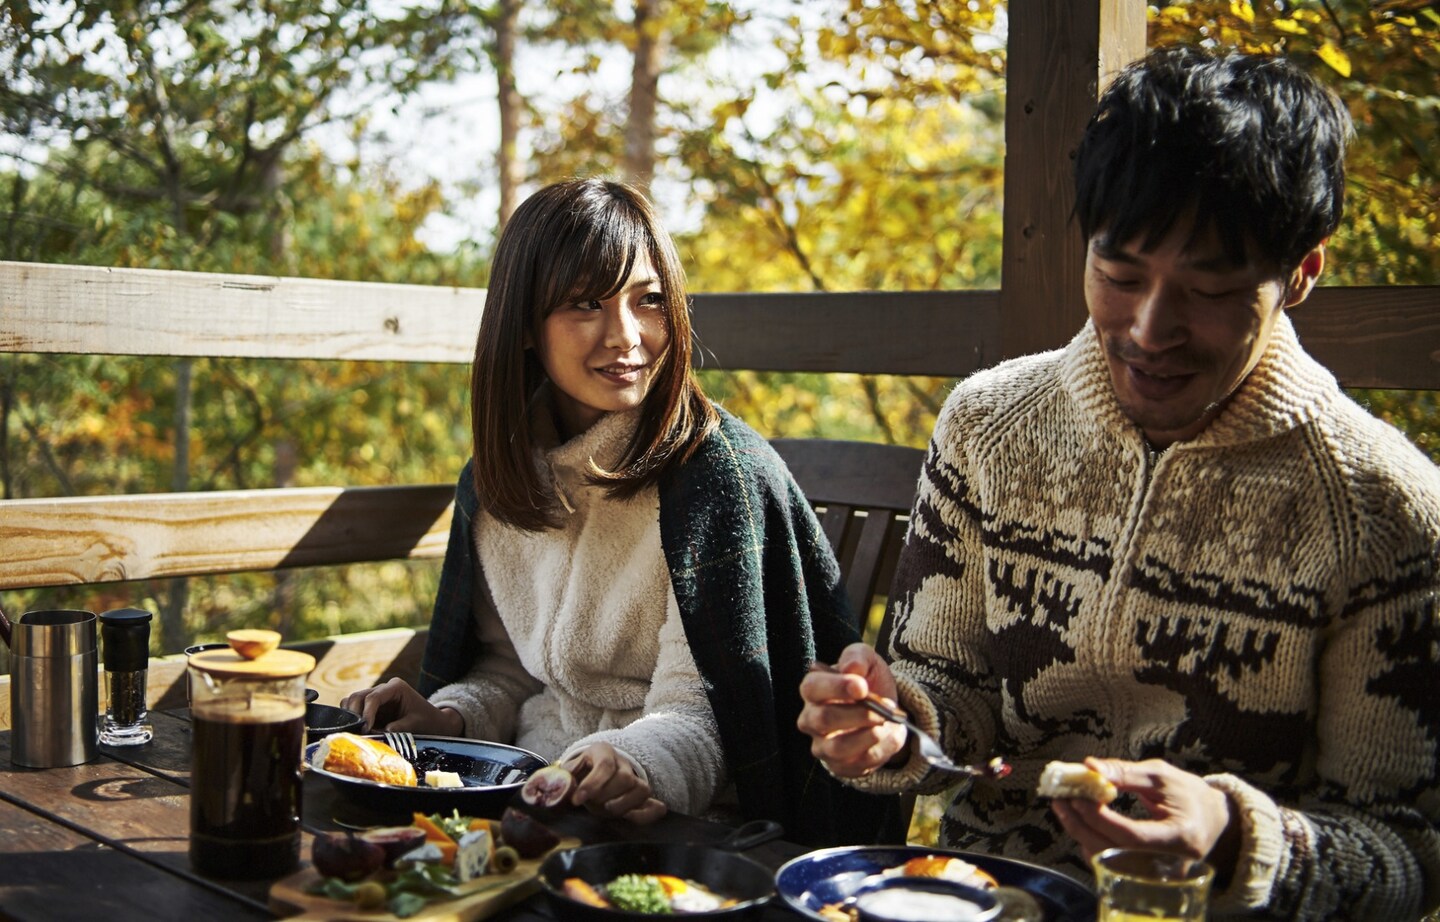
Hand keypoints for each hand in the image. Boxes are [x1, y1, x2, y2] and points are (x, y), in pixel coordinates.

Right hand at [339, 677, 462, 735]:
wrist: (432, 723)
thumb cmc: (427, 722)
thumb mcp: (415, 725)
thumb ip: (397, 728)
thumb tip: (377, 732)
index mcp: (396, 687)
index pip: (373, 697)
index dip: (366, 713)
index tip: (365, 728)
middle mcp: (383, 689)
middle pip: (358, 696)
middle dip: (355, 714)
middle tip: (358, 732)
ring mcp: (376, 697)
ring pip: (352, 701)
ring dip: (350, 716)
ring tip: (357, 732)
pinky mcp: (371, 708)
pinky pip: (354, 710)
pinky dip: (351, 720)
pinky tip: (357, 732)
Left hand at [562, 742, 666, 823]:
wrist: (593, 771)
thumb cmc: (581, 772)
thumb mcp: (570, 768)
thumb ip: (565, 777)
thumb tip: (561, 787)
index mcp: (603, 751)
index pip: (604, 765)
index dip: (591, 785)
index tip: (576, 801)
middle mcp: (623, 763)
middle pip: (625, 778)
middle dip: (605, 796)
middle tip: (591, 803)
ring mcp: (636, 779)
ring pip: (642, 790)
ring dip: (622, 805)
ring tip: (606, 810)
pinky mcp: (643, 797)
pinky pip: (655, 806)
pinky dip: (645, 815)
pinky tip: (628, 818)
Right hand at [796, 642, 909, 777]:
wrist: (885, 711)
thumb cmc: (868, 682)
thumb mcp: (867, 661)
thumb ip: (857, 657)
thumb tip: (851, 668)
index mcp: (813, 689)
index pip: (812, 688)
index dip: (836, 687)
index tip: (862, 687)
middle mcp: (811, 719)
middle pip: (824, 719)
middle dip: (859, 714)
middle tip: (886, 708)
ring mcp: (823, 745)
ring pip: (838, 747)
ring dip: (869, 735)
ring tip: (887, 723)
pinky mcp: (840, 766)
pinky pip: (857, 764)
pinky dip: (880, 750)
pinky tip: (889, 735)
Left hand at [1050, 758, 1237, 872]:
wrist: (1212, 822)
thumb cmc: (1190, 795)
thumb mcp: (1162, 776)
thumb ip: (1125, 772)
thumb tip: (1089, 766)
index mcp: (1181, 838)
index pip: (1132, 836)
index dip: (1100, 818)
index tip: (1079, 796)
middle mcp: (1169, 865)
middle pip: (1113, 852)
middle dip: (1081, 824)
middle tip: (1061, 798)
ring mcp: (1155, 875)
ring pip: (1105, 861)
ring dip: (1079, 832)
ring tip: (1065, 805)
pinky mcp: (1142, 875)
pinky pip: (1107, 862)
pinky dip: (1088, 839)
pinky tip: (1079, 819)